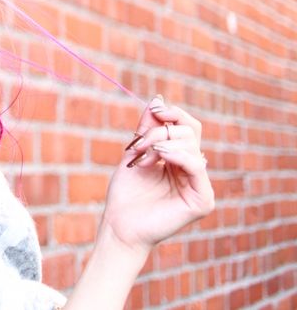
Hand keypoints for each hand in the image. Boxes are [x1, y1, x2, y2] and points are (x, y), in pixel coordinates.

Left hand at [100, 95, 215, 252]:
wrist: (120, 224)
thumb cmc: (126, 193)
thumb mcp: (136, 152)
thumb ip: (149, 128)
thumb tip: (159, 99)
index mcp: (181, 159)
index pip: (188, 126)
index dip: (173, 114)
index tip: (154, 110)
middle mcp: (193, 170)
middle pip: (190, 132)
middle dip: (159, 132)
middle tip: (137, 145)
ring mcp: (200, 185)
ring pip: (191, 145)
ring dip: (160, 144)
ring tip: (141, 157)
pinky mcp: (202, 200)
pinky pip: (196, 166)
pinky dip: (177, 155)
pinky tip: (160, 156)